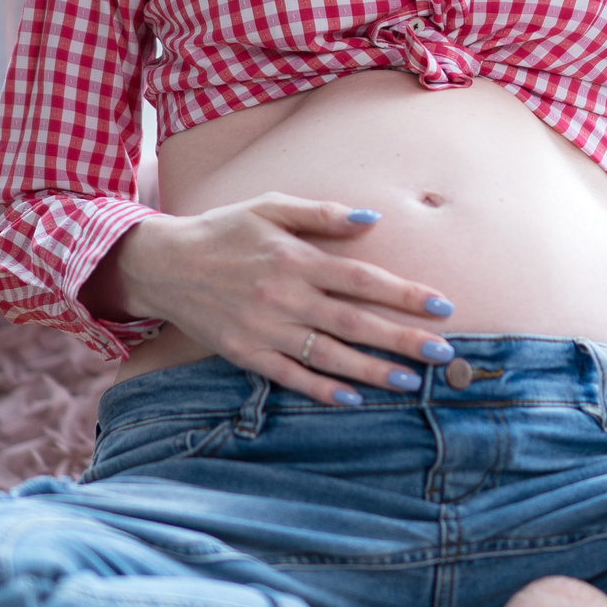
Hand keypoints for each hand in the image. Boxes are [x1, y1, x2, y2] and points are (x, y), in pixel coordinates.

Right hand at [106, 194, 456, 404]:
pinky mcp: (245, 353)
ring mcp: (264, 328)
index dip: (403, 293)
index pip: (361, 279)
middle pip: (353, 322)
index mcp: (295, 259)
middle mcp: (284, 296)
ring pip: (327, 355)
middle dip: (401, 338)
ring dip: (370, 370)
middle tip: (442, 352)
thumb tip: (372, 218)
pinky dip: (319, 390)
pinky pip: (288, 376)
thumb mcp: (270, 207)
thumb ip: (322, 214)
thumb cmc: (225, 230)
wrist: (163, 264)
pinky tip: (351, 400)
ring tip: (409, 382)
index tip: (442, 306)